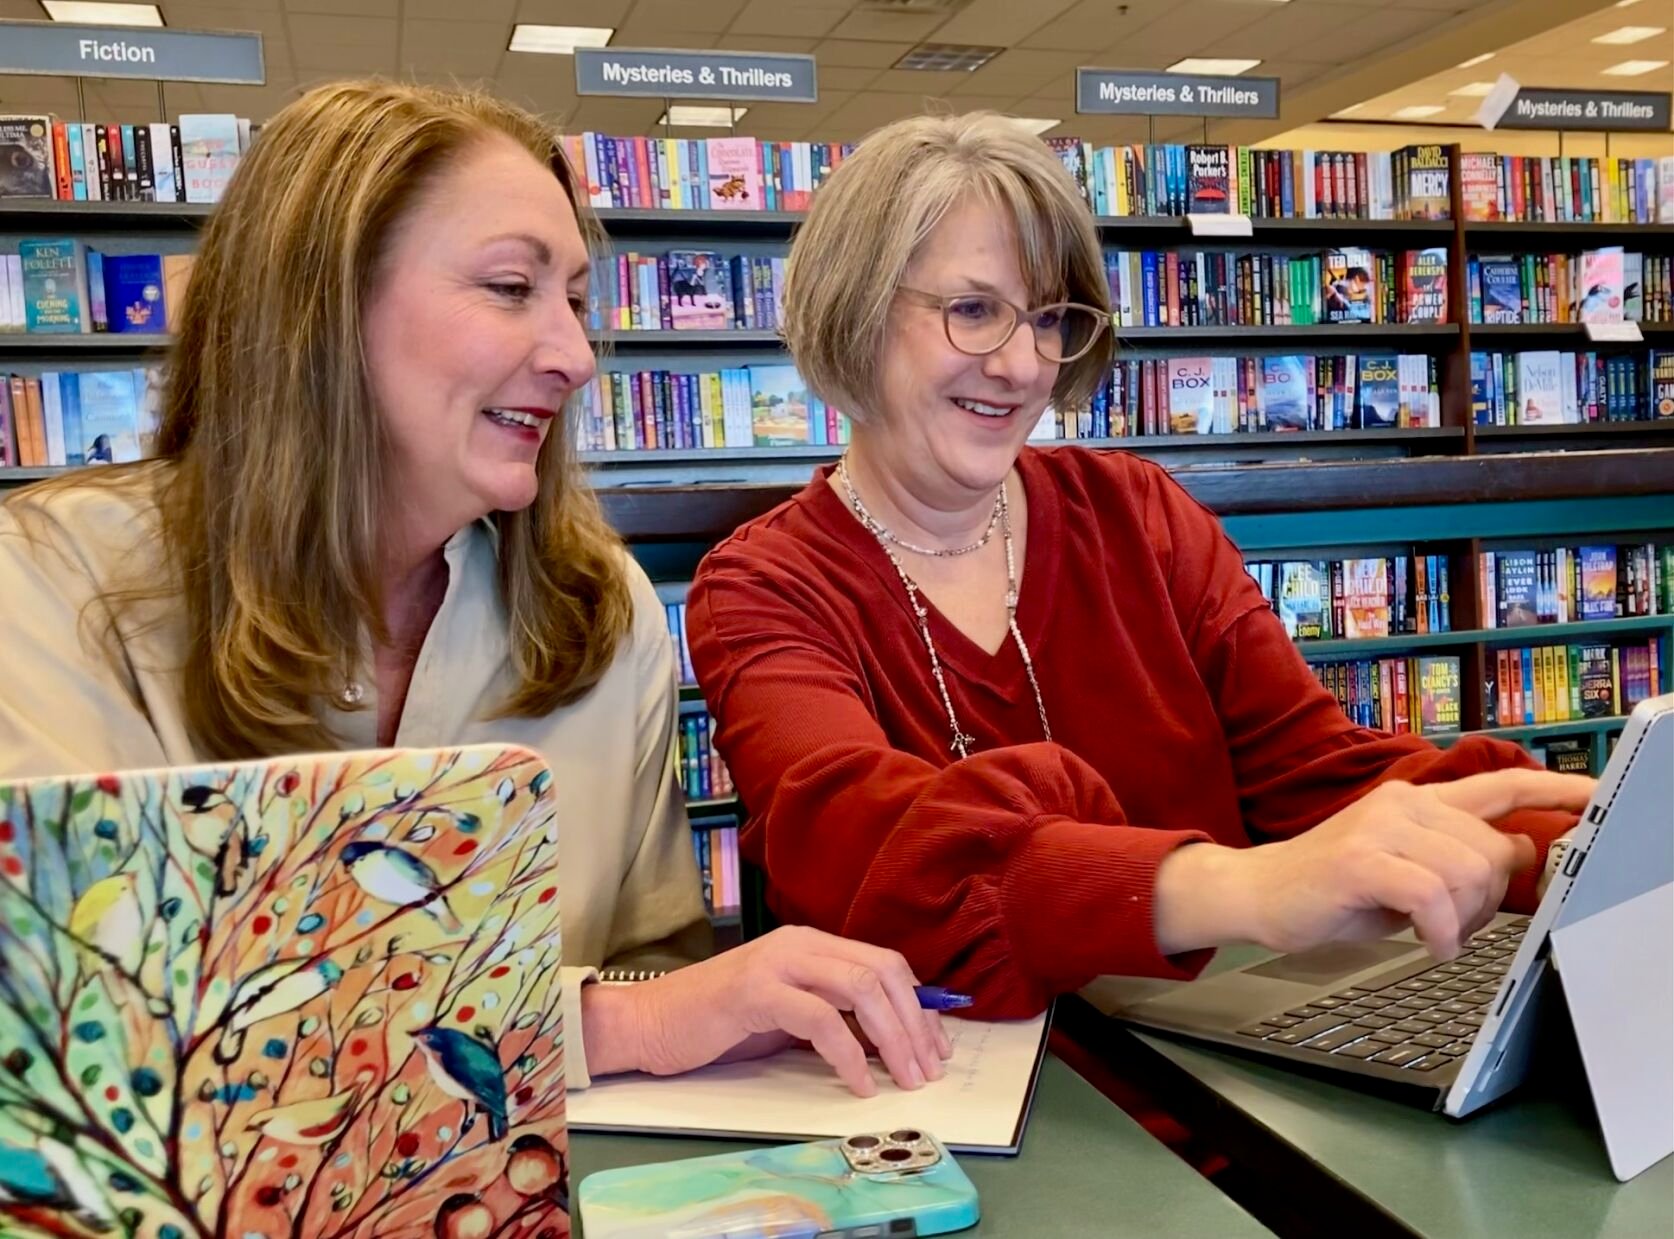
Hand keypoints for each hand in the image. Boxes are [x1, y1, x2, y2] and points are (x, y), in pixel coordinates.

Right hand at [582, 926, 953, 1096]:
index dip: (918, 1004)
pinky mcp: (756, 992)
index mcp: (811, 944)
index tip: (936, 1046)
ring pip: (859, 988)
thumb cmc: (720, 1023)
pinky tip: (859, 1082)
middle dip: (914, 1023)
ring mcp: (777, 963)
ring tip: (905, 1077)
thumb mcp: (788, 1014)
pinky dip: (848, 1054)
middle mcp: (800, 944)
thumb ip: (833, 1014)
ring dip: (892, 1037)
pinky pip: (820, 1019)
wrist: (652, 1022)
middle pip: (881, 972)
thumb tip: (891, 1039)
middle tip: (928, 1069)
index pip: (884, 962)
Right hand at [1157, 769, 1594, 959]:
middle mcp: (1404, 801)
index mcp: (1419, 801)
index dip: (1554, 790)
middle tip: (1454, 925)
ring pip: (1469, 874)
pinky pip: (1432, 898)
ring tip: (1433, 933)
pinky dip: (1440, 932)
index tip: (1596, 797)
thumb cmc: (1334, 889)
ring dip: (1463, 921)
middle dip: (1489, 902)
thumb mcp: (1407, 869)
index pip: (1501, 786)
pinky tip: (1424, 943)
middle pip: (1494, 852)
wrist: (1260, 893)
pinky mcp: (1360, 859)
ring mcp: (1380, 826)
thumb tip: (1518, 854)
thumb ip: (1459, 856)